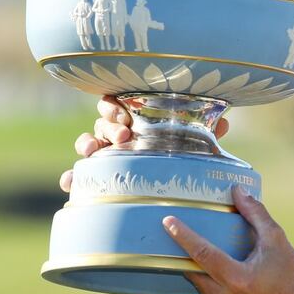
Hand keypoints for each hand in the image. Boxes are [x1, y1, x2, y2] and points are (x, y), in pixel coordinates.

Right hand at [59, 95, 229, 191]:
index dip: (115, 105)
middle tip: (124, 136)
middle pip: (103, 122)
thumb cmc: (178, 156)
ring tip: (92, 151)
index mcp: (136, 120)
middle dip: (110, 126)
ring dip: (87, 143)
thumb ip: (204, 133)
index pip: (117, 104)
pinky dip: (72, 176)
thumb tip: (224, 123)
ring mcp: (106, 154)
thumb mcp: (192, 144)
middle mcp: (118, 134)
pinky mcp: (99, 175)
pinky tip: (70, 182)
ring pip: (88, 142)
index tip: (124, 113)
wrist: (171, 188)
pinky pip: (80, 174)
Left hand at [164, 185, 293, 293]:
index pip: (203, 254)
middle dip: (182, 251)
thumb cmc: (289, 272)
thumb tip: (237, 190)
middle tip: (172, 232)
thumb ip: (255, 214)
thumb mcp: (276, 239)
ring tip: (191, 248)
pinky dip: (203, 278)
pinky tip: (208, 268)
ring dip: (193, 265)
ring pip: (194, 281)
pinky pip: (201, 292)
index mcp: (238, 278)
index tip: (167, 222)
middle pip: (191, 269)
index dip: (184, 236)